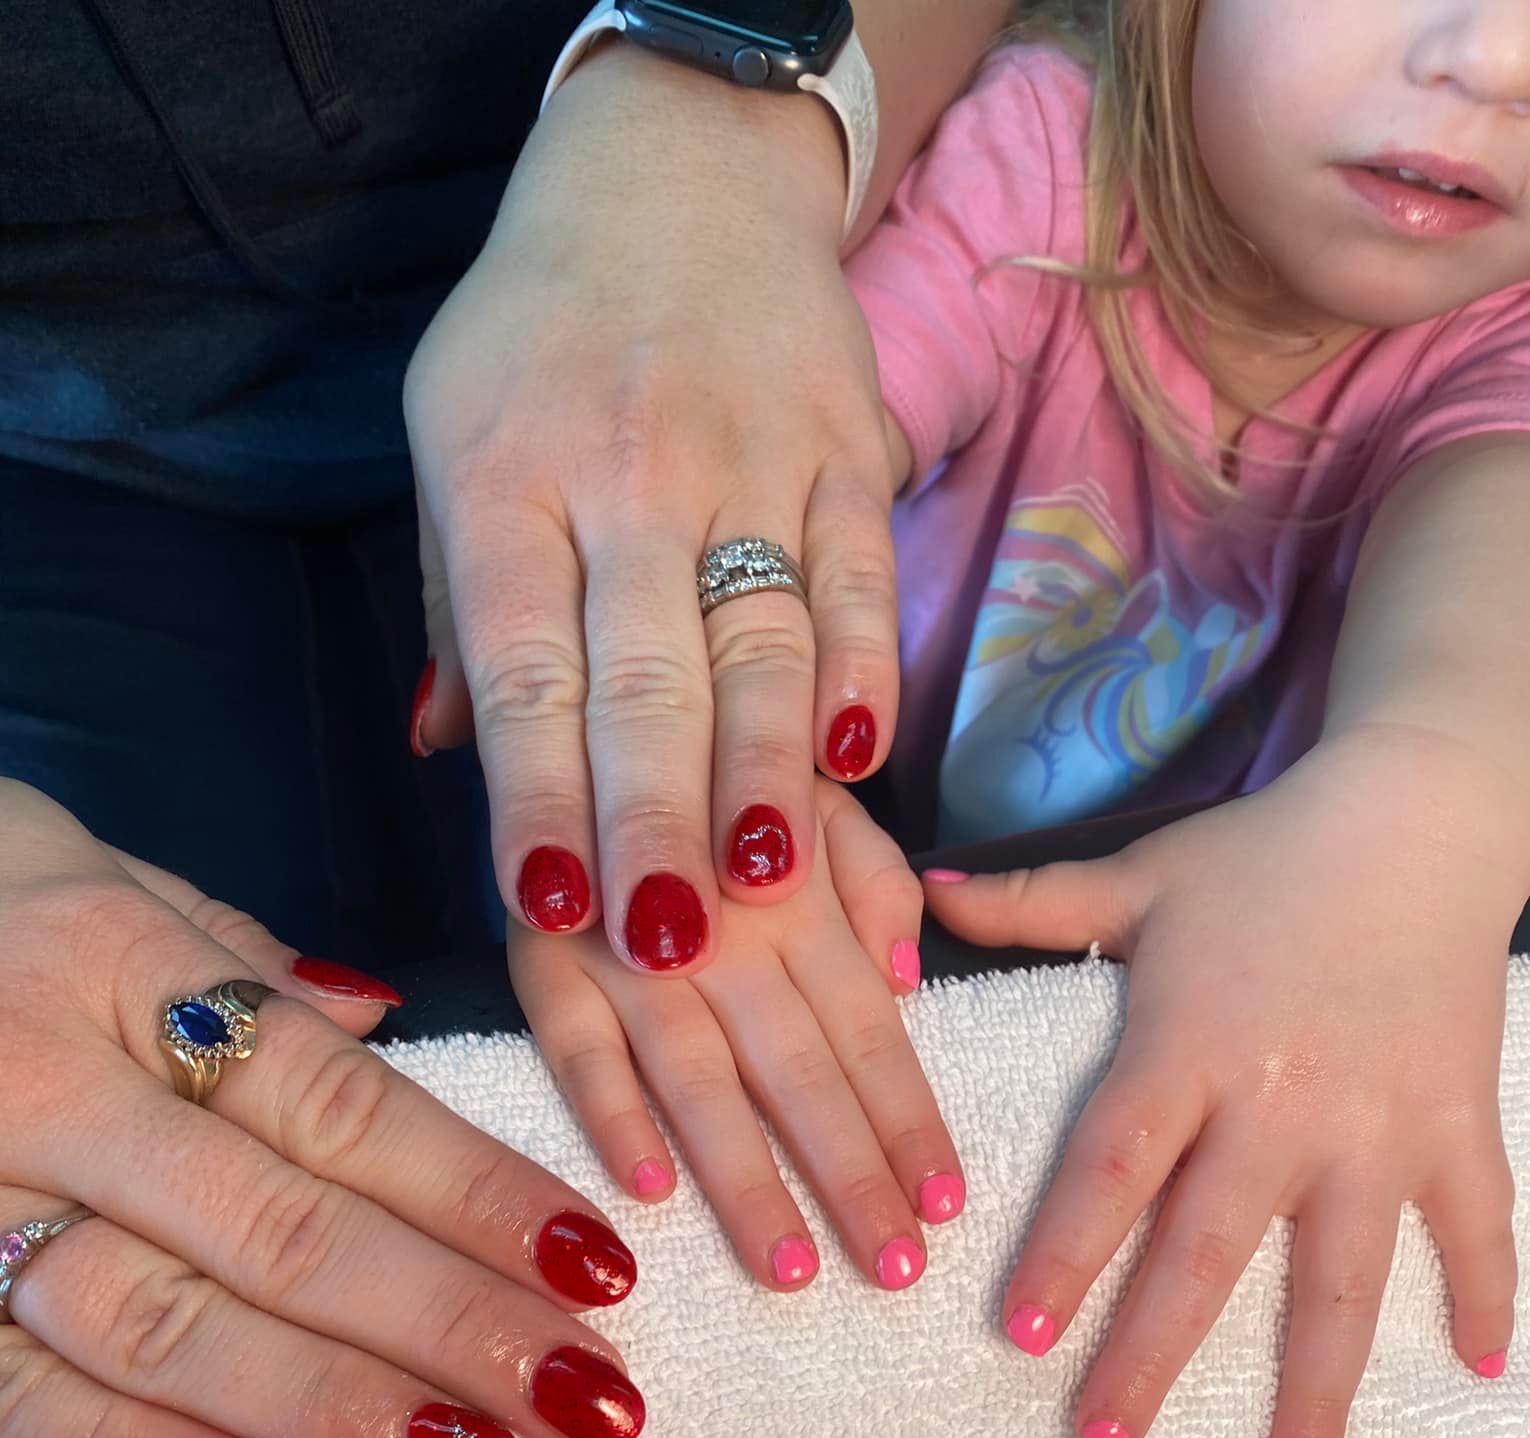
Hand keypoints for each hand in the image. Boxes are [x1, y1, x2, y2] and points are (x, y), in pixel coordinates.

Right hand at [0, 781, 646, 1437]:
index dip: (478, 1190)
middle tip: (594, 1403)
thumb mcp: (94, 875)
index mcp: (124, 964)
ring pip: (165, 1325)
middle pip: (285, 1228)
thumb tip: (375, 1014)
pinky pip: (11, 1392)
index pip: (339, 1101)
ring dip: (330, 1408)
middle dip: (451, 1326)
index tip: (601, 1270)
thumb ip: (234, 958)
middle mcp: (52, 1086)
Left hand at [404, 48, 898, 972]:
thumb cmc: (539, 334)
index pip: (523, 669)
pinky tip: (857, 764)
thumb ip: (452, 606)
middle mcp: (629, 476)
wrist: (677, 171)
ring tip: (765, 888)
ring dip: (764, 776)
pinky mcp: (847, 453)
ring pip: (764, 644)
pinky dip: (863, 674)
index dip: (537, 797)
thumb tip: (440, 756)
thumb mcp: (450, 439)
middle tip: (668, 947)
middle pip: (647, 679)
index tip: (551, 909)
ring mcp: (752, 462)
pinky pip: (860, 581)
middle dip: (654, 823)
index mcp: (508, 480)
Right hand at [510, 782, 964, 1291]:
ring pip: (697, 1077)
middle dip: (851, 1175)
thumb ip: (876, 880)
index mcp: (800, 900)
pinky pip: (575, 1047)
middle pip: (798, 1070)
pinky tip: (651, 1190)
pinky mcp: (542, 962)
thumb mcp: (818, 799)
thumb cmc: (720, 778)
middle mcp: (722, 931)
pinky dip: (609, 1113)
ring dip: (745, 1178)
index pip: (869, 1030)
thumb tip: (910, 980)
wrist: (584, 713)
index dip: (909, 1119)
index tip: (945, 1205)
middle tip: (895, 1268)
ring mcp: (626, 949)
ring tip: (792, 1268)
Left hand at [926, 727, 1523, 1437]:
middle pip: (1205, 1250)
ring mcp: (1378, 1126)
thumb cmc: (1264, 855)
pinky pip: (1476, 1223)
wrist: (1416, 817)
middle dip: (1151, 1354)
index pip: (1111, 1169)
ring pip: (1342, 1276)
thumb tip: (919, 890)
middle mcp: (1280, 1104)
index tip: (1021, 1337)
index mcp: (1188, 1048)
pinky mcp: (1456, 1124)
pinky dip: (1486, 1291)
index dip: (1064, 1253)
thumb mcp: (1141, 876)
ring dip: (1317, 1383)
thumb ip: (1032, 903)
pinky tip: (1483, 1369)